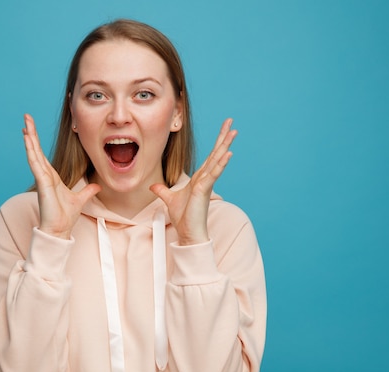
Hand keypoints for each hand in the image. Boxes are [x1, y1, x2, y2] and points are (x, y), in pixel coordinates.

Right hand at [22, 114, 100, 238]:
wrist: (59, 229)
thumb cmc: (65, 216)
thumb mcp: (80, 199)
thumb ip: (87, 191)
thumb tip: (97, 186)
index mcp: (51, 176)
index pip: (41, 154)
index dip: (36, 141)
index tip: (31, 128)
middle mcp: (44, 174)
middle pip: (35, 149)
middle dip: (31, 133)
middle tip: (26, 117)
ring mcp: (42, 177)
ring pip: (34, 152)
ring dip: (30, 137)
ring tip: (26, 122)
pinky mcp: (42, 181)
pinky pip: (35, 162)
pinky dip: (31, 150)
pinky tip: (27, 138)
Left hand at [150, 118, 236, 245]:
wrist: (188, 232)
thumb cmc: (184, 217)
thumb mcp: (169, 199)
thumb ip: (162, 191)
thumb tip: (154, 186)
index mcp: (199, 178)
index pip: (210, 156)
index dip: (216, 142)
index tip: (224, 129)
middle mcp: (205, 178)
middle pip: (216, 153)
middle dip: (223, 137)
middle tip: (231, 122)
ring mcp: (206, 183)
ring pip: (217, 160)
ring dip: (225, 145)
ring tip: (234, 132)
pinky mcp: (204, 190)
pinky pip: (213, 174)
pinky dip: (220, 163)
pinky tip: (228, 153)